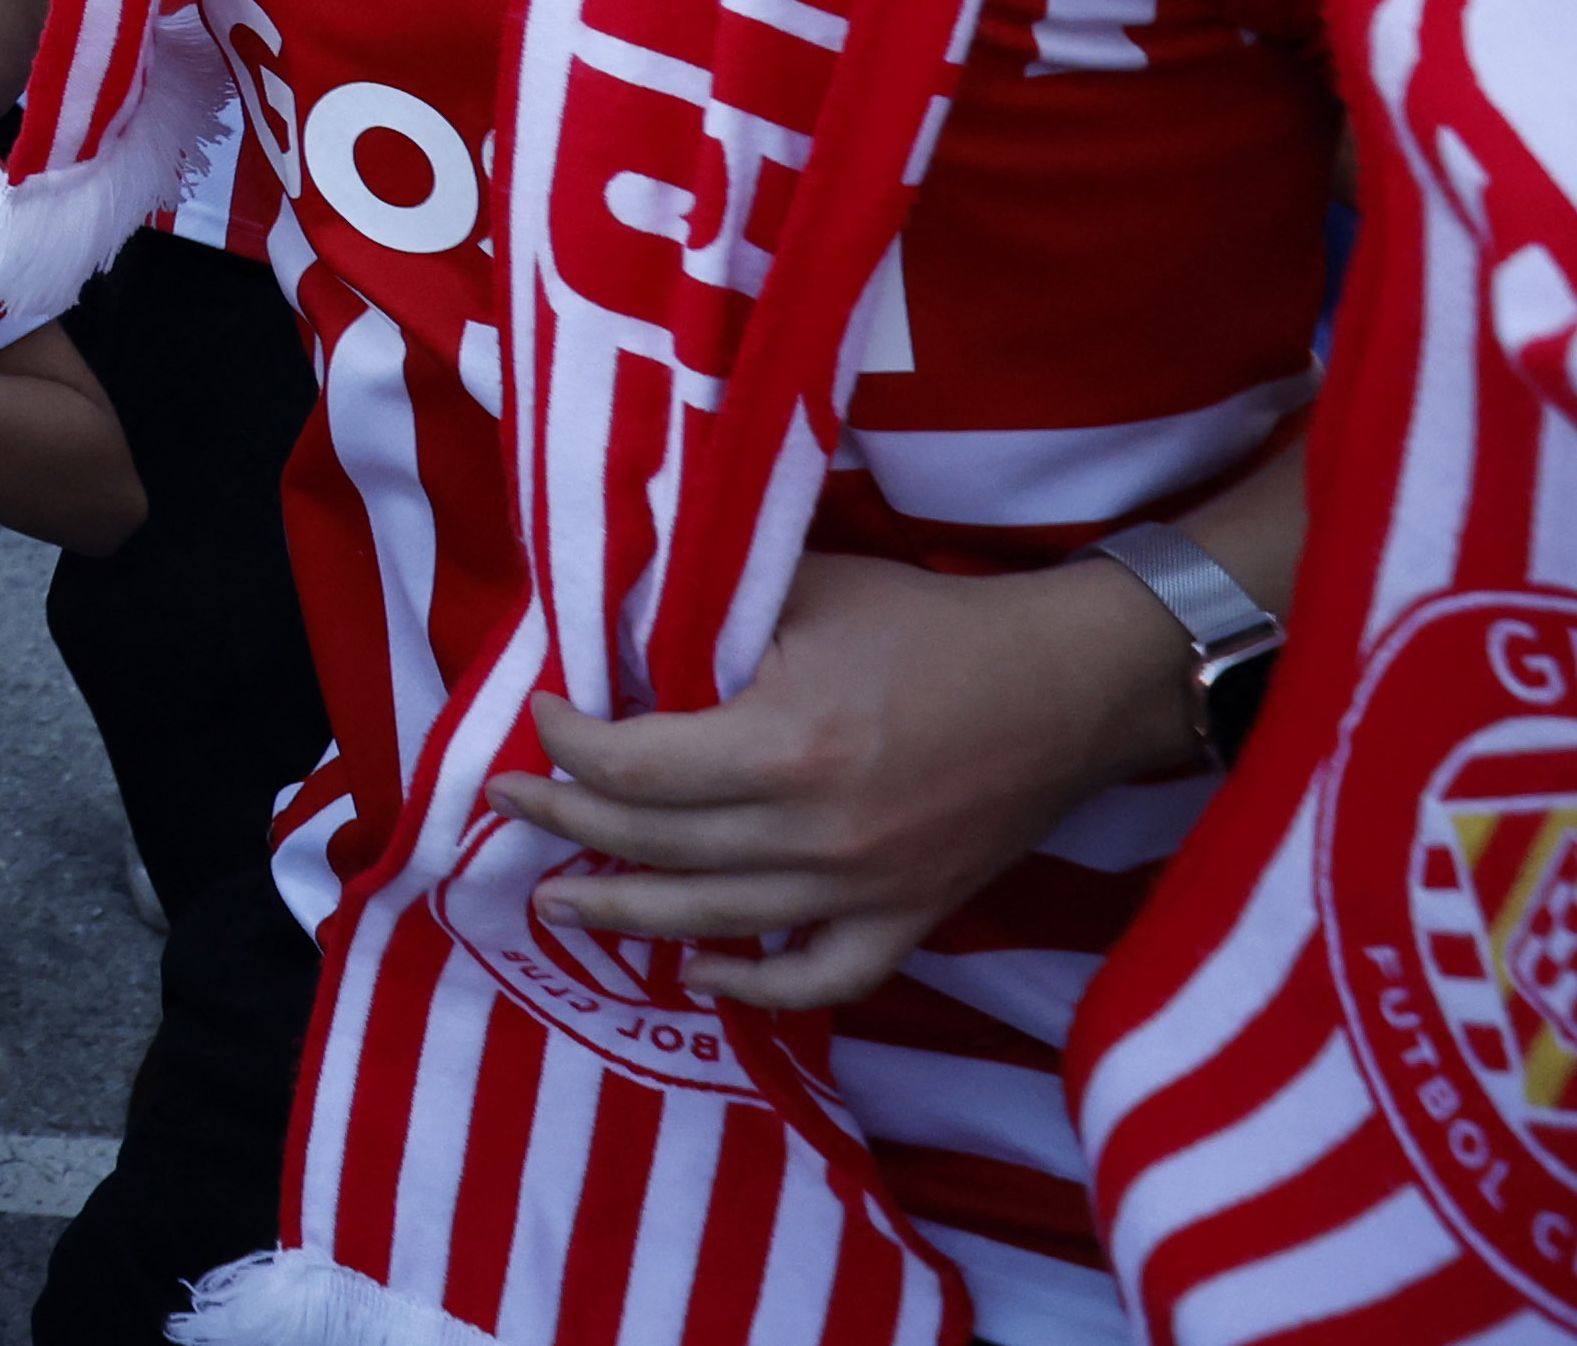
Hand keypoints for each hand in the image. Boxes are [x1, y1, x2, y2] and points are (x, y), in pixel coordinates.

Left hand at [491, 547, 1197, 1008]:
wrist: (1068, 683)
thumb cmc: (926, 622)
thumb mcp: (802, 589)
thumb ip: (703, 619)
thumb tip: (606, 639)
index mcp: (786, 743)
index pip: (634, 765)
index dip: (568, 743)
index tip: (541, 714)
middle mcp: (819, 831)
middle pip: (655, 844)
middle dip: (565, 821)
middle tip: (507, 803)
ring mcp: (868, 889)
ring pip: (715, 921)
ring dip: (623, 913)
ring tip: (555, 900)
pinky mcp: (911, 918)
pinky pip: (821, 977)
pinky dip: (755, 986)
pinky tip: (698, 975)